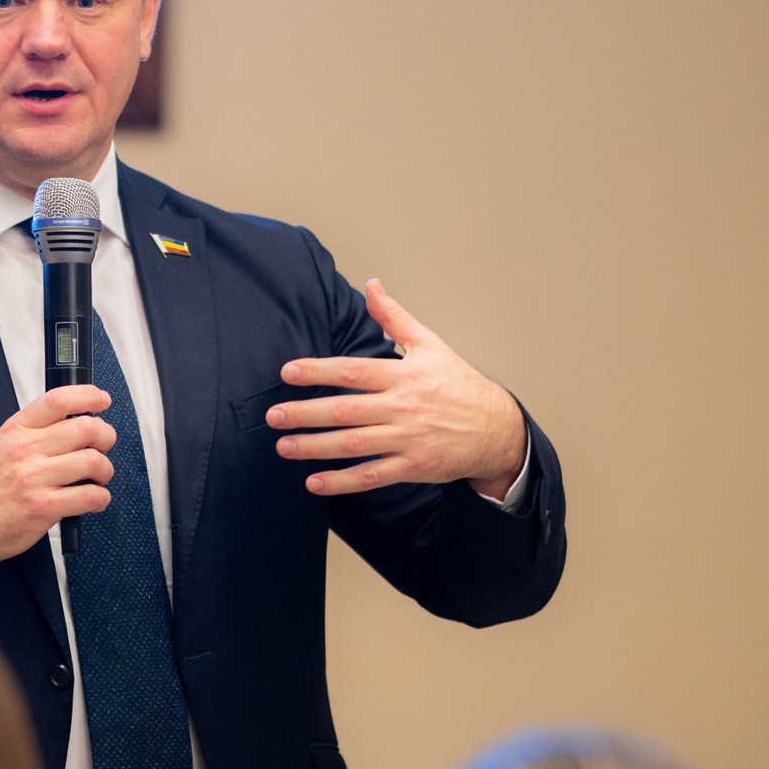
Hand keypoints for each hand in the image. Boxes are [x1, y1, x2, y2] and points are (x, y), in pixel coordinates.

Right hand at [0, 386, 116, 587]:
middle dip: (106, 437)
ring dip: (105, 471)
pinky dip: (101, 498)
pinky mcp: (44, 507)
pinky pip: (90, 496)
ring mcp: (35, 478)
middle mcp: (26, 450)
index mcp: (16, 429)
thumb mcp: (3, 445)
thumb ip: (35, 432)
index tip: (102, 400)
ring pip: (94, 462)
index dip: (88, 395)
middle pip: (86, 428)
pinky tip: (93, 499)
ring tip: (98, 478)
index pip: (58, 400)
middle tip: (104, 446)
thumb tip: (76, 424)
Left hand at [268, 279, 527, 499]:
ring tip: (283, 447)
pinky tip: (314, 483)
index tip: (287, 372)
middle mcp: (403, 407)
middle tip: (273, 416)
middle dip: (305, 413)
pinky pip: (372, 476)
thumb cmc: (459, 384)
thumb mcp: (430, 345)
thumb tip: (371, 284)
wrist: (496, 428)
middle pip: (346, 410)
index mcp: (404, 375)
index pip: (353, 371)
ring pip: (354, 445)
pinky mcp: (412, 467)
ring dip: (315, 447)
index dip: (318, 371)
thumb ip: (395, 317)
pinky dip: (342, 482)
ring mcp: (408, 439)